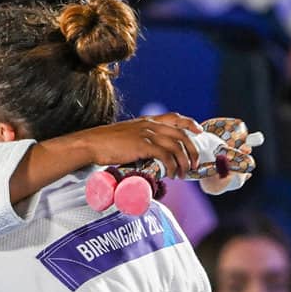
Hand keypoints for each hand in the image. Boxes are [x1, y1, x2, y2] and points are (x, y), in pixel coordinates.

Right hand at [74, 113, 202, 178]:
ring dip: (183, 162)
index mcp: (147, 121)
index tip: (198, 131)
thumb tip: (146, 155)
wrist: (92, 143)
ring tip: (182, 174)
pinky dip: (172, 166)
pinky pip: (166, 155)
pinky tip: (170, 174)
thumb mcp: (126, 135)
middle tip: (193, 164)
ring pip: (176, 146)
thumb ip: (138, 140)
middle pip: (181, 134)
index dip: (189, 123)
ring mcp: (147, 134)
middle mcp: (150, 125)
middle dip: (191, 150)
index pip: (175, 117)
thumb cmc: (104, 143)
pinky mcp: (143, 146)